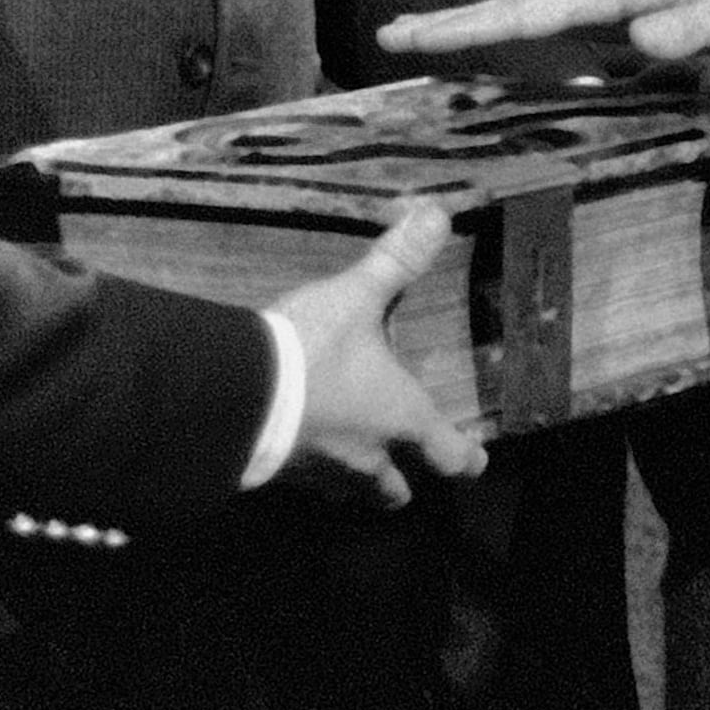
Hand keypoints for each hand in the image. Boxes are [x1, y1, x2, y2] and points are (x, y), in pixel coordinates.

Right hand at [274, 205, 485, 504]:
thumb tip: (438, 215)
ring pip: (352, 493)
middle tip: (405, 467)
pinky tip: (301, 446)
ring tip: (352, 457)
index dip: (466, 459)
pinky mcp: (282, 478)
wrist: (235, 395)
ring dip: (358, 481)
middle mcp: (368, 457)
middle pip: (395, 493)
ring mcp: (323, 474)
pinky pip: (308, 484)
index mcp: (401, 417)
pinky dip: (312, 470)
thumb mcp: (357, 297)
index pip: (450, 457)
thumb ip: (396, 261)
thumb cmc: (312, 350)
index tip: (474, 461)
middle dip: (403, 483)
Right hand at [378, 0, 709, 62]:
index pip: (534, 11)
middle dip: (451, 22)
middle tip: (389, 36)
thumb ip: (694, 25)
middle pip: (513, 7)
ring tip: (411, 40)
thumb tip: (637, 37)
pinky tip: (485, 55)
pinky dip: (509, 39)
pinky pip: (550, 31)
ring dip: (468, 28)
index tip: (425, 36)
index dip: (477, 27)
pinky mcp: (614, 16)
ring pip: (524, 16)